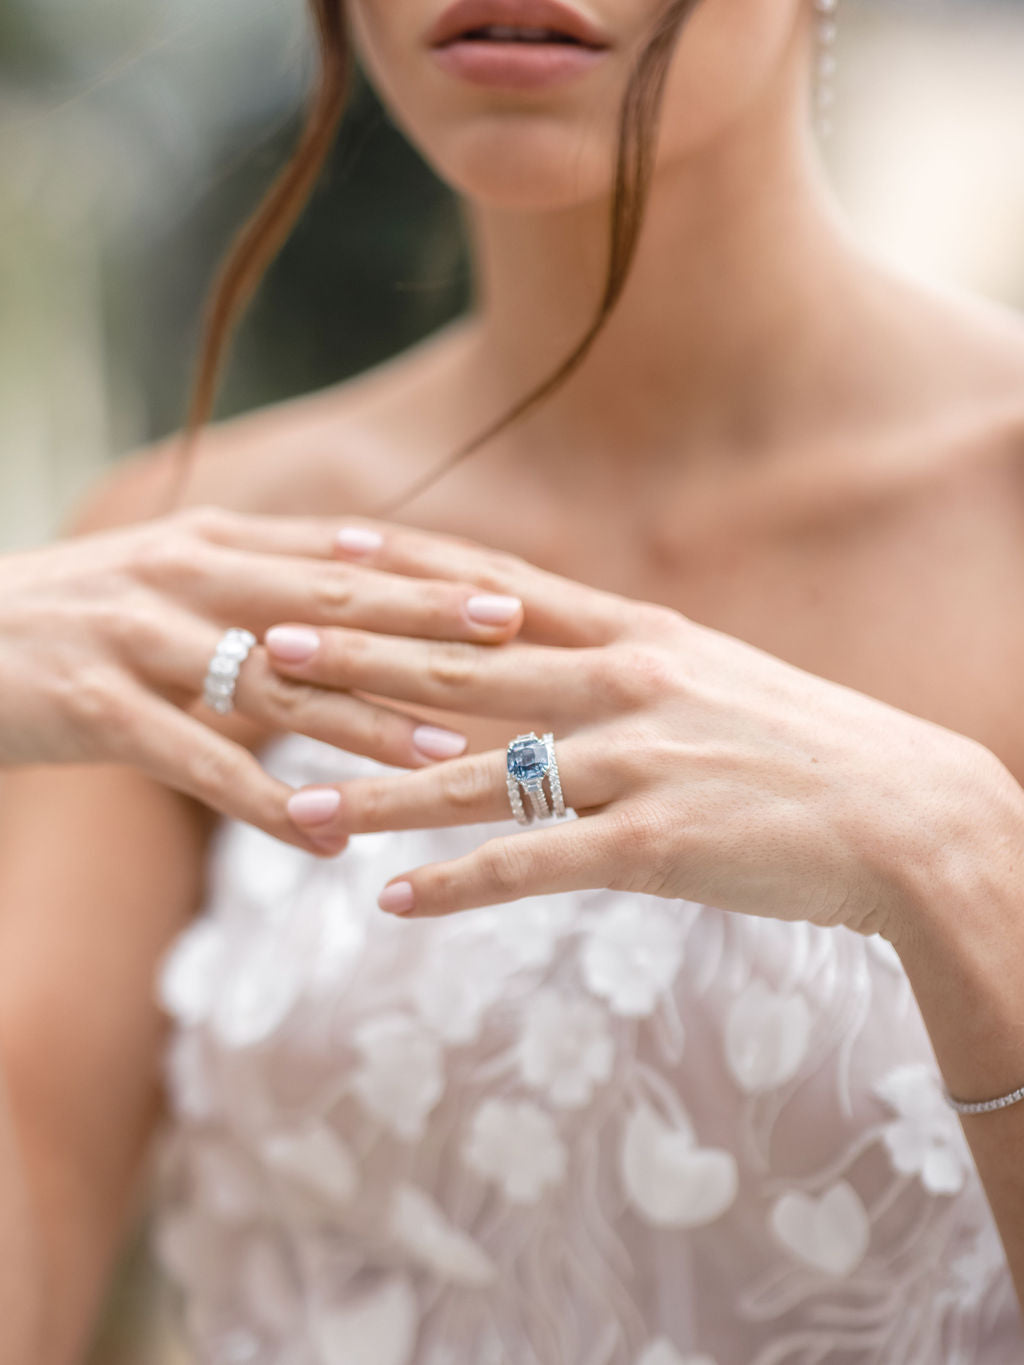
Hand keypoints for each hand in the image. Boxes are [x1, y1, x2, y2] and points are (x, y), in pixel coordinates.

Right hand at [0, 509, 521, 848]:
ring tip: (447, 756)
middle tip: (514, 640)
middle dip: (425, 621)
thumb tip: (366, 572)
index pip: (343, 555)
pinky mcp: (95, 705)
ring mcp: (138, 636)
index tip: (512, 589)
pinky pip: (198, 761)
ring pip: (276, 683)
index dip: (429, 573)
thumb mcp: (171, 576)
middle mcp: (184, 576)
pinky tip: (327, 840)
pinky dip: (267, 804)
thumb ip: (262, 574)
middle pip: (327, 602)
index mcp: (213, 541)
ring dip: (367, 722)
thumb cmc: (73, 616)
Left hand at [270, 521, 998, 937]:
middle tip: (267, 652)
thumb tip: (540, 656)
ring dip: (377, 792)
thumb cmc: (801, 743)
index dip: (408, 571)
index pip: (498, 593)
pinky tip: (395, 900)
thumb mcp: (707, 675)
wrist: (904, 811)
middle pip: (464, 671)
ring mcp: (638, 763)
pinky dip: (459, 884)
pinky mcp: (655, 844)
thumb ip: (621, 661)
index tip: (330, 551)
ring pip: (478, 775)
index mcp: (636, 635)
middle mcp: (625, 684)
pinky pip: (534, 865)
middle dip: (357, 661)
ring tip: (294, 803)